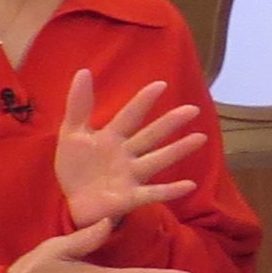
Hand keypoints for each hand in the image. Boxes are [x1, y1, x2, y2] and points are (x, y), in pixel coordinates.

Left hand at [55, 69, 203, 228]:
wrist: (73, 202)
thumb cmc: (77, 168)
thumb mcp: (71, 134)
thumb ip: (78, 105)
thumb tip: (83, 70)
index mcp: (112, 138)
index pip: (129, 116)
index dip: (143, 101)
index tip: (160, 84)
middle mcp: (127, 154)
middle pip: (150, 136)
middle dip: (170, 123)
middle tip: (193, 109)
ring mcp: (131, 176)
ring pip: (157, 160)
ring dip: (178, 150)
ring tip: (200, 138)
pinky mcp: (130, 198)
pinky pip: (152, 193)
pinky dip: (170, 190)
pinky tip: (189, 185)